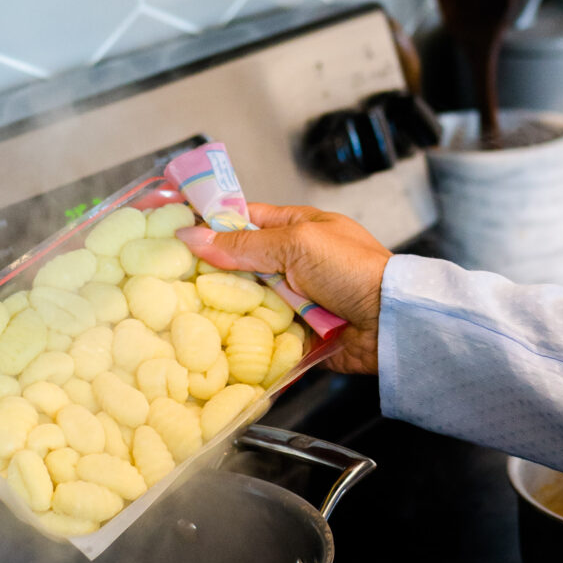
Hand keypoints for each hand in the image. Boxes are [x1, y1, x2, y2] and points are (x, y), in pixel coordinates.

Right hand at [180, 204, 390, 374]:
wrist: (391, 323)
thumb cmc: (353, 271)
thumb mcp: (297, 244)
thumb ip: (244, 244)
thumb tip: (192, 235)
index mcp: (298, 229)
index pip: (245, 221)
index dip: (212, 227)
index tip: (175, 234)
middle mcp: (295, 263)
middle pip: (241, 266)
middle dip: (213, 274)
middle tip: (171, 282)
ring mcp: (296, 300)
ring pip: (247, 303)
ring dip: (226, 310)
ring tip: (184, 313)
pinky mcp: (298, 334)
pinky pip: (263, 335)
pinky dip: (245, 339)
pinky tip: (213, 341)